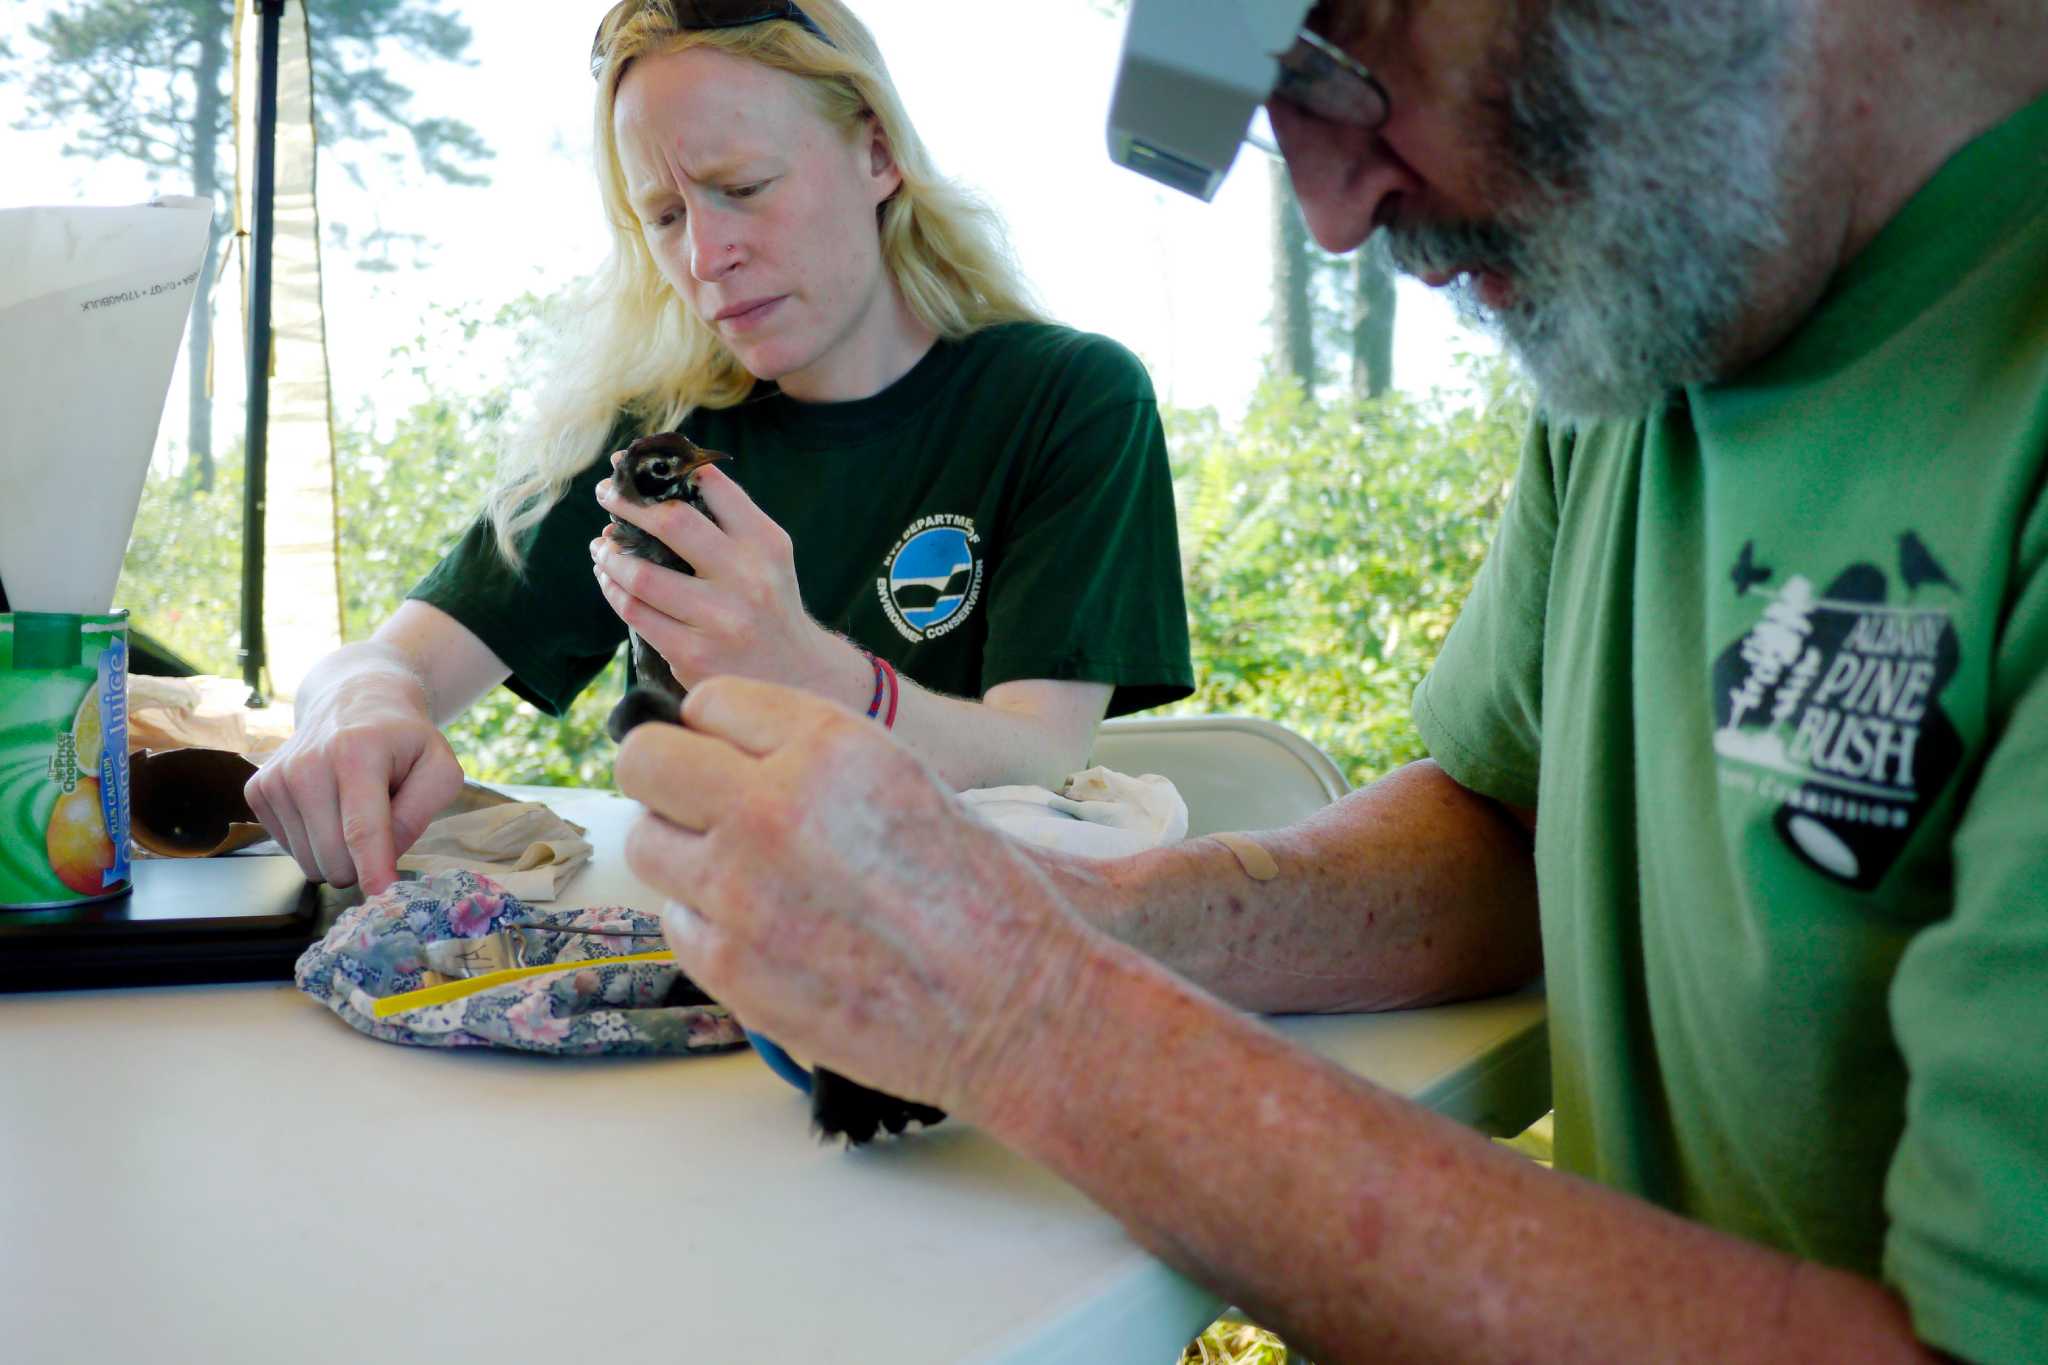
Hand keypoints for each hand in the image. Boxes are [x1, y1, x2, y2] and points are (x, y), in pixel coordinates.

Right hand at [244, 671, 463, 892]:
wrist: (353, 700)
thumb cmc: (403, 740)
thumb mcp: (439, 766)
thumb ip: (422, 811)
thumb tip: (385, 854)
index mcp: (357, 753)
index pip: (362, 827)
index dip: (373, 869)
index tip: (382, 897)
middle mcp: (307, 764)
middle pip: (335, 857)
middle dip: (364, 861)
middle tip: (381, 821)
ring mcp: (276, 778)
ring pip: (311, 862)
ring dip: (340, 850)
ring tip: (353, 806)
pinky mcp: (257, 791)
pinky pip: (292, 851)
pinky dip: (316, 840)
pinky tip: (328, 805)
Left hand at [591, 462, 857, 699]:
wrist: (797, 676)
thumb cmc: (769, 604)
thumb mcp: (766, 556)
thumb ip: (728, 519)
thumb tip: (659, 481)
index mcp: (765, 543)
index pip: (711, 487)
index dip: (665, 468)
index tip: (632, 464)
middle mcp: (747, 579)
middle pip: (672, 521)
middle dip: (626, 501)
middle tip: (606, 492)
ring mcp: (720, 620)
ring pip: (642, 575)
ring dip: (610, 554)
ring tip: (601, 545)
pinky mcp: (694, 655)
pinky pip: (635, 613)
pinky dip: (613, 589)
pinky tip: (608, 579)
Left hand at [615, 677, 1097, 1115]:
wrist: (1013, 1005)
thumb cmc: (976, 891)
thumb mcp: (902, 779)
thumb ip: (810, 756)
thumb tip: (719, 747)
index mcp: (829, 744)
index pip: (709, 701)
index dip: (721, 731)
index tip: (735, 757)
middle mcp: (772, 804)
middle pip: (645, 759)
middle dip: (666, 775)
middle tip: (699, 803)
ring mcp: (740, 889)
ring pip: (646, 839)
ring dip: (682, 849)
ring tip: (742, 873)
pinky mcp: (728, 965)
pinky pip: (676, 918)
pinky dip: (709, 921)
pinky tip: (767, 933)